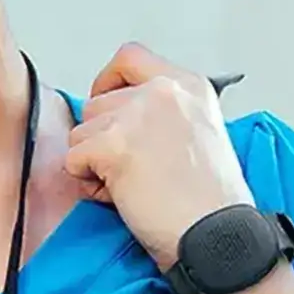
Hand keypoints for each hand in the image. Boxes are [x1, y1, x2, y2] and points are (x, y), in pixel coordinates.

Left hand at [64, 43, 253, 271]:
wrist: (219, 237)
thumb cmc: (212, 201)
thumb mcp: (201, 130)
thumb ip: (164, 112)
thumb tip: (118, 114)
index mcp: (188, 85)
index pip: (129, 57)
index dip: (109, 82)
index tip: (110, 109)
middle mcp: (163, 91)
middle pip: (97, 102)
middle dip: (102, 138)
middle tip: (132, 170)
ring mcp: (136, 115)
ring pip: (80, 132)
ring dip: (95, 163)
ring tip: (131, 186)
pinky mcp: (114, 145)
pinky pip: (74, 159)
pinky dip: (88, 183)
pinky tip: (121, 197)